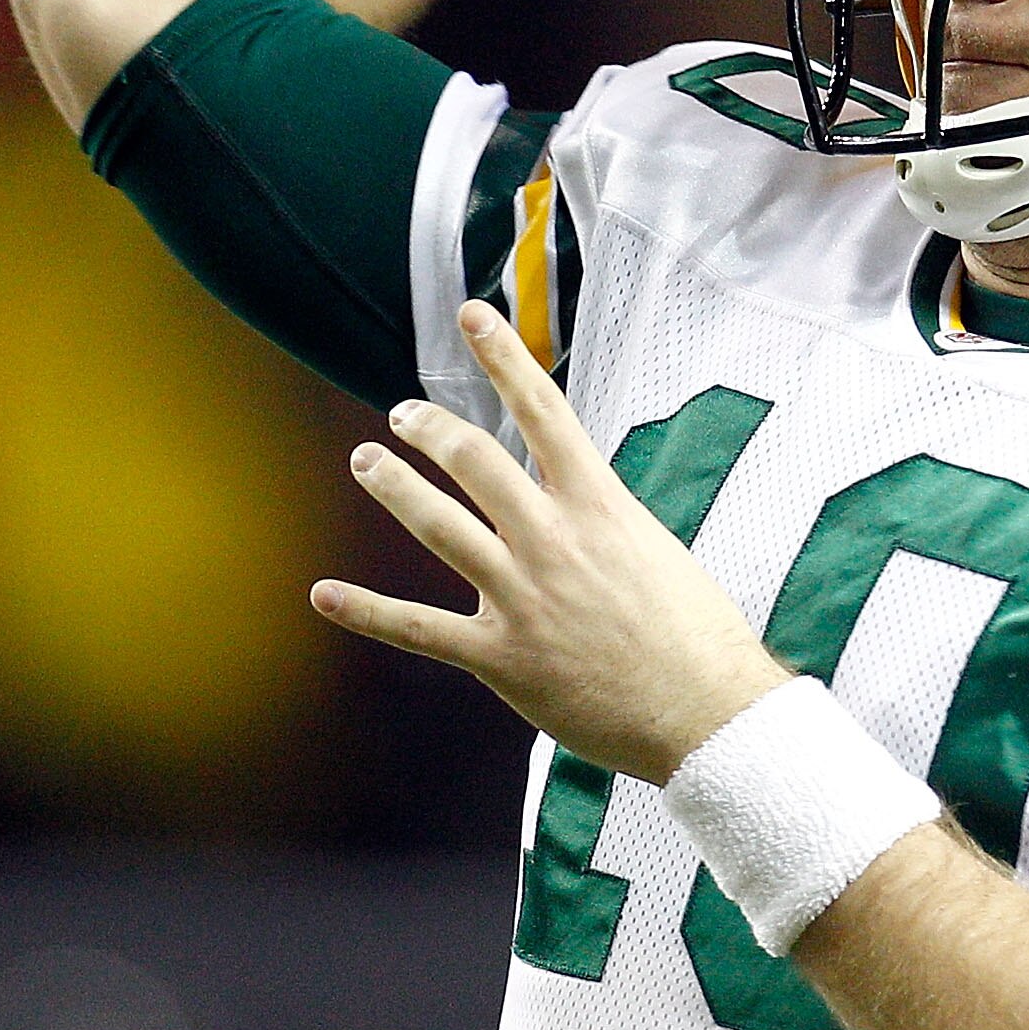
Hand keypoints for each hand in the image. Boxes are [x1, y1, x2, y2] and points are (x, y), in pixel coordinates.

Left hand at [310, 305, 788, 780]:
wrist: (704, 712)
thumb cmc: (696, 637)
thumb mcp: (658, 552)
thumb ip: (605, 524)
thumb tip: (578, 513)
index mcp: (600, 507)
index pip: (543, 411)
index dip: (504, 357)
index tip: (472, 317)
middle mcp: (554, 541)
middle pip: (474, 459)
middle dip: (429, 428)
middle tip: (404, 415)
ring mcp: (522, 597)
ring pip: (438, 525)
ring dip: (394, 486)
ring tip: (366, 460)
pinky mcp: (500, 656)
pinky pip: (418, 628)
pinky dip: (366, 610)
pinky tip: (325, 595)